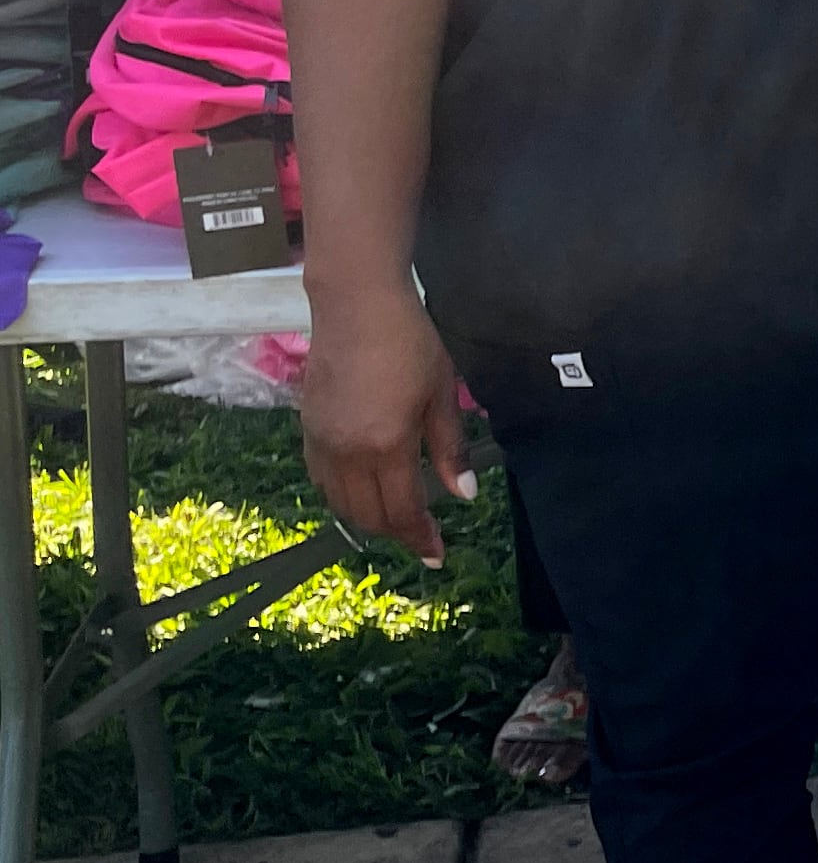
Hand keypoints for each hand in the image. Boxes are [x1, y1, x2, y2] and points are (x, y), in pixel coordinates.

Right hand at [297, 292, 470, 566]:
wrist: (356, 306)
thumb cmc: (410, 344)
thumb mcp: (441, 395)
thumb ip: (450, 449)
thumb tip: (465, 494)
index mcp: (386, 446)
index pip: (402, 510)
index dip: (420, 538)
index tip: (436, 556)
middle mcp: (347, 453)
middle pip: (368, 515)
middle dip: (396, 533)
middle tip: (421, 536)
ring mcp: (321, 443)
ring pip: (340, 503)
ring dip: (367, 518)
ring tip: (396, 517)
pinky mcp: (306, 430)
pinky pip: (322, 480)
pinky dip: (343, 497)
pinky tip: (363, 490)